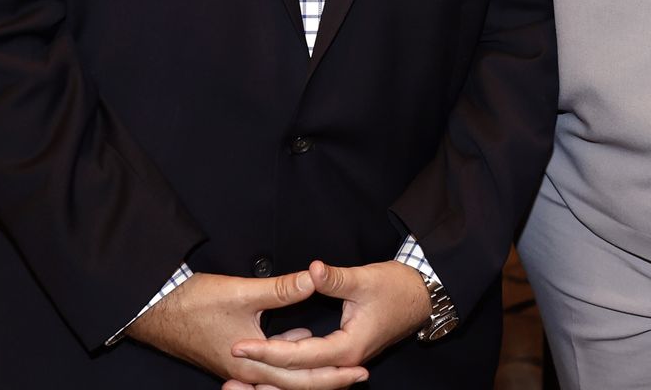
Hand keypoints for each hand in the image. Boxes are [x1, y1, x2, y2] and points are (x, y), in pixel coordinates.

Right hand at [124, 271, 364, 389]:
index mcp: (251, 364)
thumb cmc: (192, 303)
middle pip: (294, 383)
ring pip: (281, 375)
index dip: (332, 375)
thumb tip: (314, 280)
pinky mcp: (231, 354)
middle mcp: (246, 372)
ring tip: (336, 362)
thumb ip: (281, 289)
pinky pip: (268, 363)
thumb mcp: (242, 293)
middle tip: (359, 374)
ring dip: (308, 369)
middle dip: (328, 379)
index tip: (359, 370)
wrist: (153, 308)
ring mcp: (237, 366)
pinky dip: (288, 356)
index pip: (301, 378)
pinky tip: (300, 335)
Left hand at [227, 260, 430, 384]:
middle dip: (263, 375)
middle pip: (297, 378)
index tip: (238, 345)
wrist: (422, 297)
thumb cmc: (396, 288)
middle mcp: (344, 362)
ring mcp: (344, 362)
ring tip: (240, 377)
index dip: (265, 352)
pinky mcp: (341, 354)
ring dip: (274, 379)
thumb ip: (334, 278)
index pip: (298, 357)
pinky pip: (310, 369)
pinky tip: (268, 358)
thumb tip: (311, 271)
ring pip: (303, 379)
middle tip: (229, 370)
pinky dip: (288, 369)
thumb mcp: (364, 279)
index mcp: (347, 348)